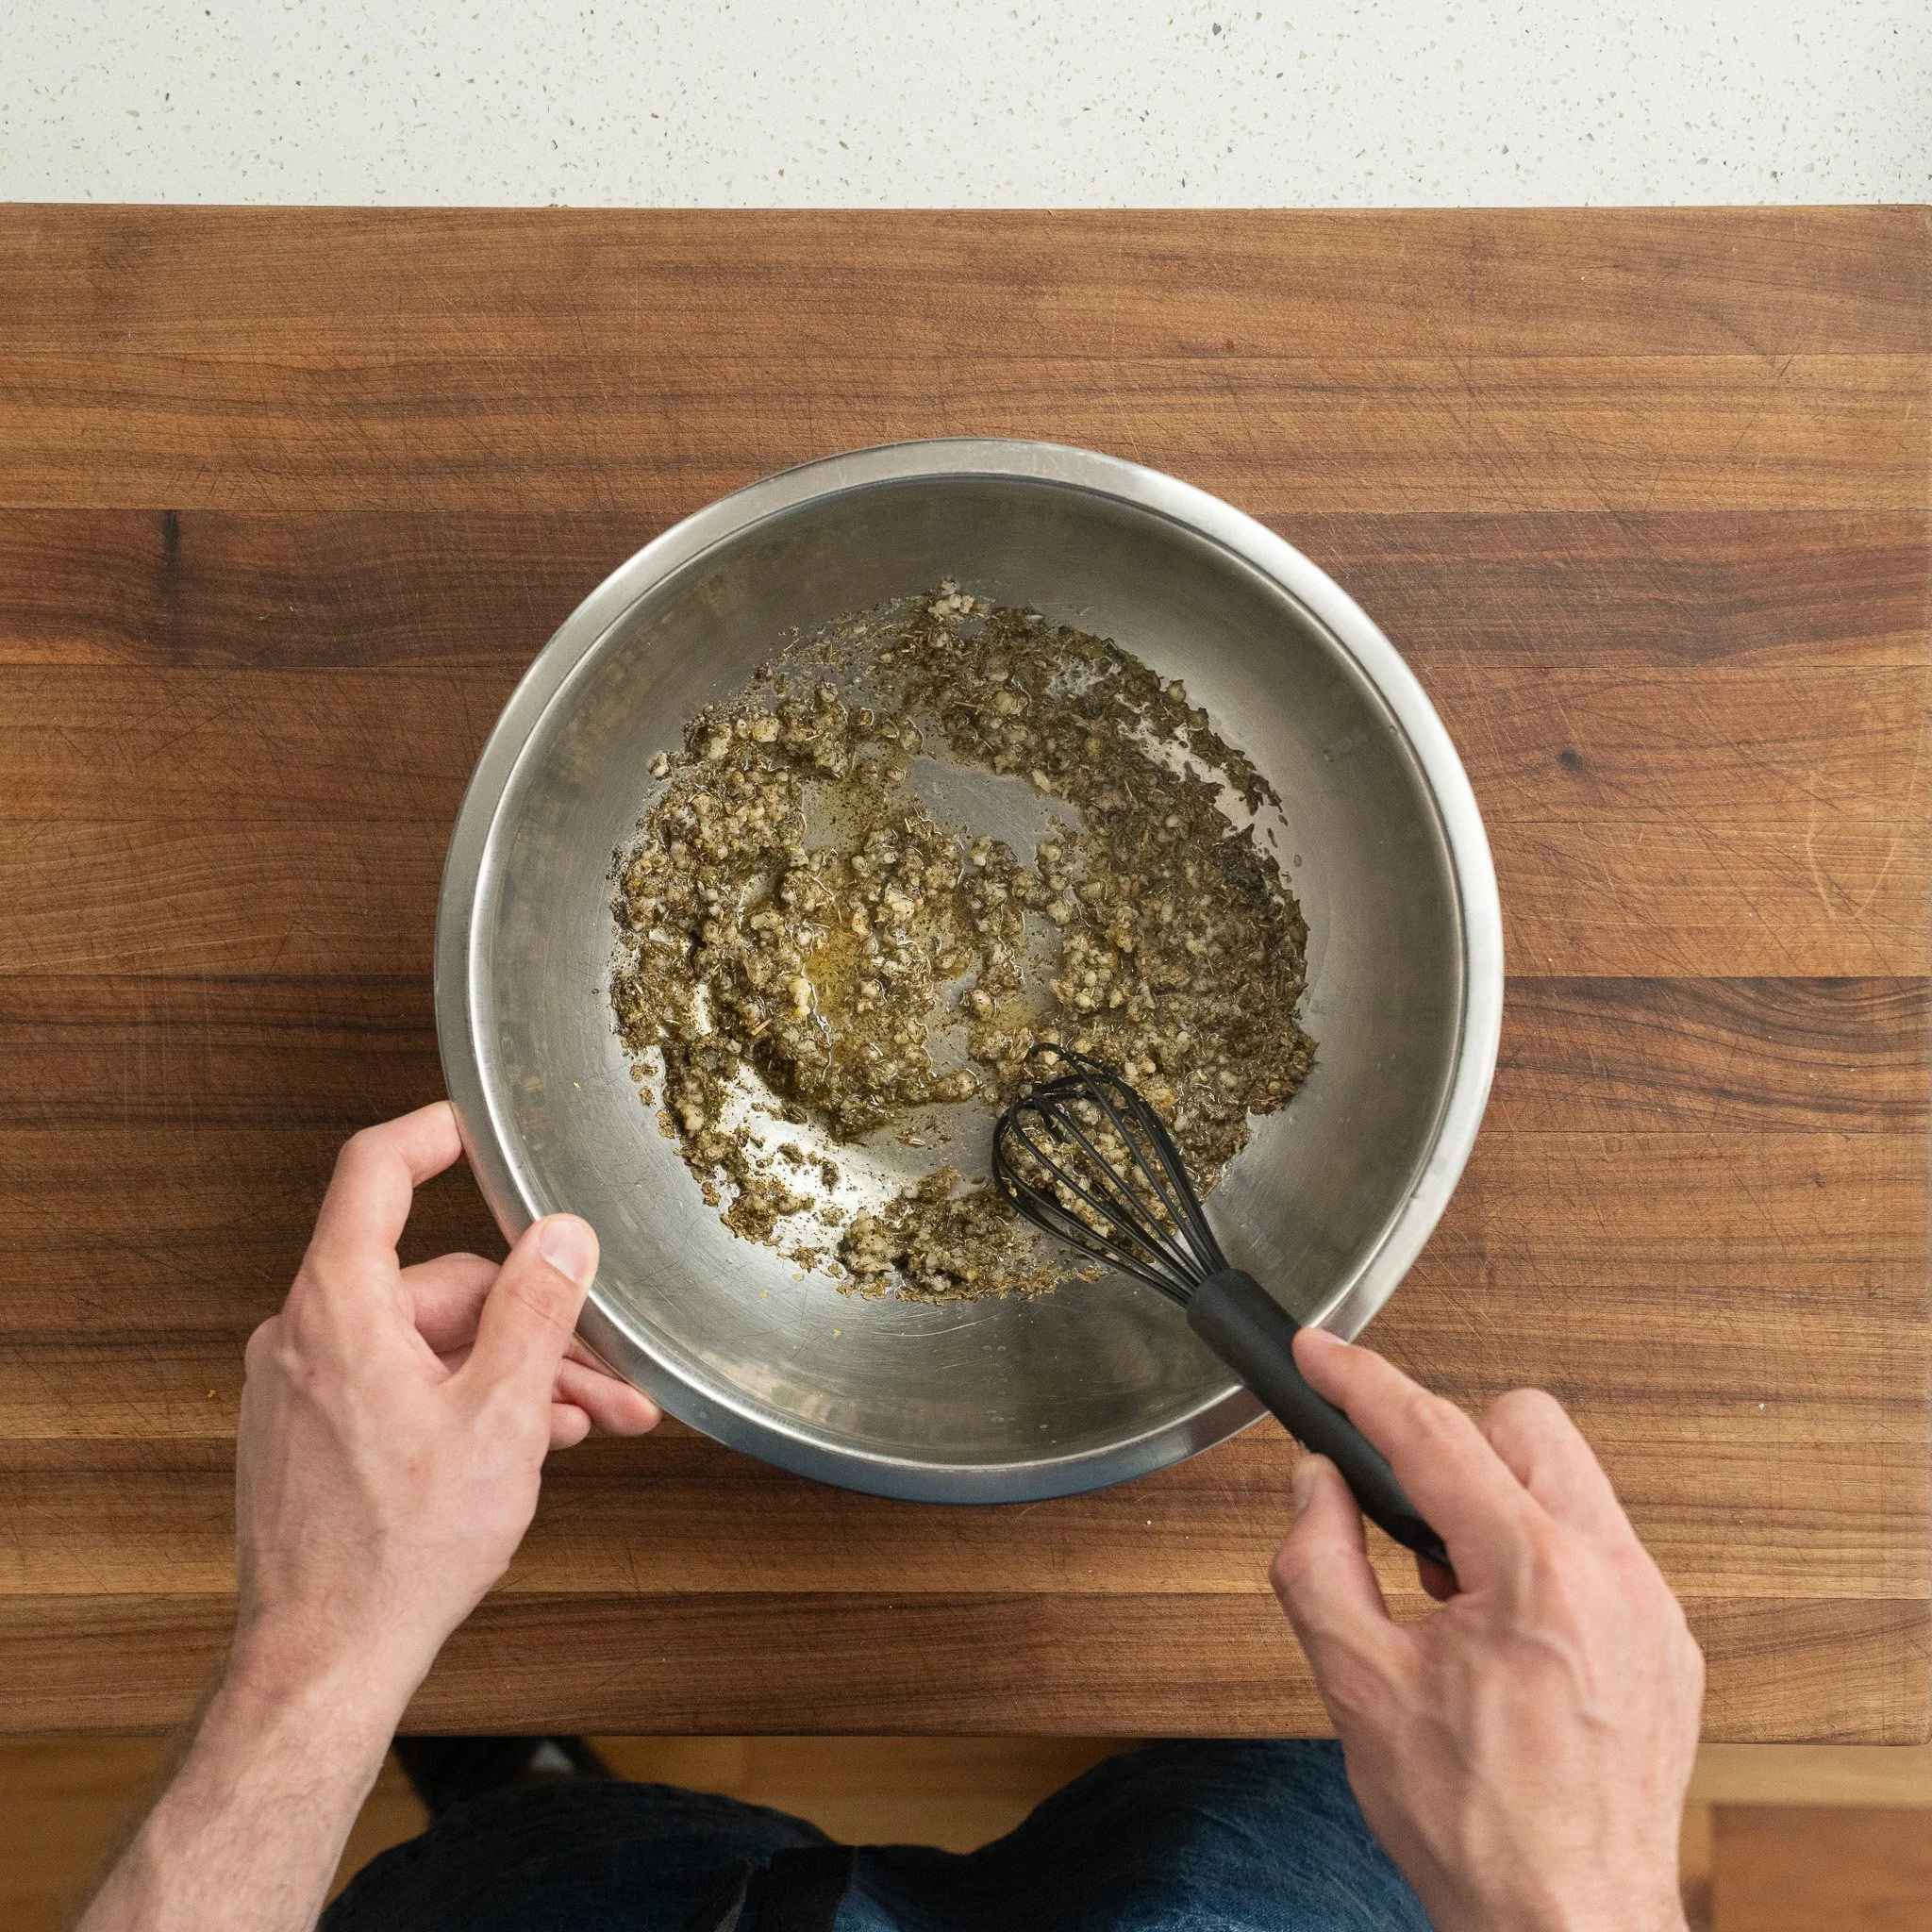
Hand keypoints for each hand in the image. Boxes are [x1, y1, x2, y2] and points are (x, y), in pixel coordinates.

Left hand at [233, 1101, 659, 1712]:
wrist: (323, 1665)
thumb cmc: (399, 1552)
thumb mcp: (502, 1415)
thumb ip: (537, 1310)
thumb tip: (564, 1233)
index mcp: (338, 1308)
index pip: (374, 1173)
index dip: (432, 1134)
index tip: (477, 1124)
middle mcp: (305, 1335)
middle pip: (438, 1284)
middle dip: (535, 1324)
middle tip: (609, 1371)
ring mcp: (303, 1390)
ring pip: (430, 1346)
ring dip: (515, 1376)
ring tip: (591, 1424)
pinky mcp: (311, 1437)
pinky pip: (401, 1388)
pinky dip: (466, 1405)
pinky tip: (532, 1446)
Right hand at [1272, 1330, 1701, 1931]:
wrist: (1566, 1923)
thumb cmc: (1475, 1827)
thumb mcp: (1357, 1686)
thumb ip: (1318, 1562)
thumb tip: (1316, 1484)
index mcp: (1533, 1574)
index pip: (1433, 1432)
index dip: (1362, 1381)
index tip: (1321, 1353)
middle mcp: (1612, 1573)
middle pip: (1526, 1423)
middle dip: (1450, 1438)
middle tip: (1399, 1504)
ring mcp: (1653, 1607)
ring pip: (1570, 1477)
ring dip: (1496, 1496)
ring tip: (1448, 1580)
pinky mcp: (1670, 1642)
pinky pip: (1601, 1543)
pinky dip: (1541, 1551)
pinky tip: (1501, 1624)